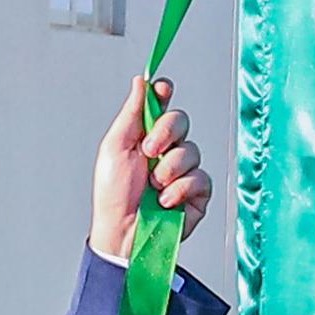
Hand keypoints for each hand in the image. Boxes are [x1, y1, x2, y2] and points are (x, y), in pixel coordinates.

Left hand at [89, 76, 210, 263]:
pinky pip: (200, 178)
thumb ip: (132, 113)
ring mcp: (184, 172)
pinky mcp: (197, 194)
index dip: (164, 94)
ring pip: (192, 150)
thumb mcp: (116, 147)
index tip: (162, 90)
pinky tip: (166, 201)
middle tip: (148, 152)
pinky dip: (181, 189)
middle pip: (181, 121)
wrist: (124, 233)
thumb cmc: (114, 195)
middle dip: (166, 133)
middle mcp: (167, 150)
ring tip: (154, 187)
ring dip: (170, 169)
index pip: (162, 105)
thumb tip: (141, 82)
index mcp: (146, 136)